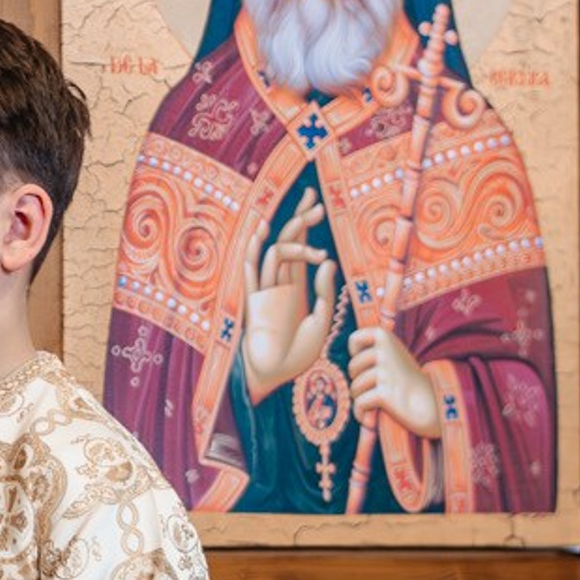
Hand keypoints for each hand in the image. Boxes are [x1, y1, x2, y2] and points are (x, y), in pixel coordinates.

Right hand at [239, 194, 338, 402]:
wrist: (276, 378)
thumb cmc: (298, 356)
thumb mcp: (322, 322)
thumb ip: (324, 293)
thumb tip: (328, 261)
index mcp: (297, 288)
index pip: (301, 248)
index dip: (305, 223)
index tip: (316, 201)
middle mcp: (280, 285)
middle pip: (288, 243)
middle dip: (300, 220)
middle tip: (318, 204)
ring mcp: (266, 292)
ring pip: (276, 254)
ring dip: (293, 237)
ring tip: (310, 225)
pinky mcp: (254, 304)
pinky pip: (251, 274)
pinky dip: (253, 252)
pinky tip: (261, 234)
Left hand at [349, 322, 440, 437]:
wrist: (431, 405)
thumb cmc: (408, 383)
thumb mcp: (394, 357)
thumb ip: (375, 350)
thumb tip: (351, 353)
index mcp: (387, 337)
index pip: (355, 338)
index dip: (355, 354)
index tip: (367, 364)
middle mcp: (385, 350)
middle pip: (352, 368)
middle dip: (359, 382)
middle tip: (379, 388)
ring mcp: (384, 370)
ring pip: (354, 388)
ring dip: (362, 399)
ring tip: (380, 401)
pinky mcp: (383, 392)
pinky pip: (359, 404)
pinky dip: (363, 415)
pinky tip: (373, 417)